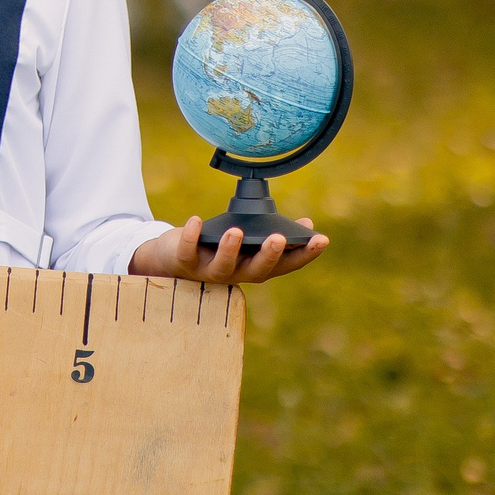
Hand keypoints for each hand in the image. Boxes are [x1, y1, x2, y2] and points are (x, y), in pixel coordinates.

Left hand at [129, 216, 327, 284]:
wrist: (173, 260)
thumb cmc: (218, 246)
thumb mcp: (248, 240)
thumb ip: (273, 233)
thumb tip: (308, 222)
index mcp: (256, 267)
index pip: (286, 265)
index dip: (304, 255)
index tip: (321, 239)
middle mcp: (237, 274)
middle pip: (257, 271)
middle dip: (269, 255)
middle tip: (279, 238)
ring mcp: (210, 271)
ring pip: (222, 266)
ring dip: (230, 249)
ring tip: (236, 231)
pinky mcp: (185, 263)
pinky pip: (188, 251)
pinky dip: (191, 236)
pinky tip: (197, 220)